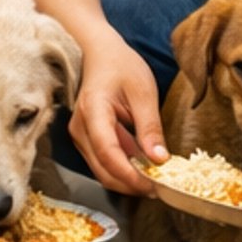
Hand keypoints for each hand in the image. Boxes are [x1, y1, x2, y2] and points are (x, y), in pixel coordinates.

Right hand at [68, 36, 166, 195]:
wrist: (99, 53)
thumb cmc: (120, 66)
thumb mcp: (143, 92)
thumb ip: (150, 127)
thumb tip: (160, 160)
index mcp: (93, 110)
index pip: (108, 152)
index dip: (129, 174)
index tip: (153, 185)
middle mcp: (80, 128)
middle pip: (103, 169)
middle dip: (131, 184)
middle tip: (161, 189)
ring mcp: (80, 135)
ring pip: (102, 170)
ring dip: (128, 179)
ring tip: (156, 180)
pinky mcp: (86, 140)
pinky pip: (104, 161)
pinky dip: (124, 169)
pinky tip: (144, 168)